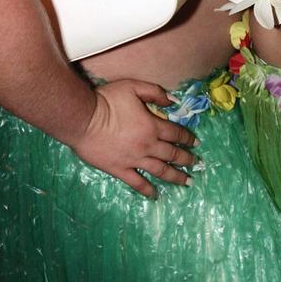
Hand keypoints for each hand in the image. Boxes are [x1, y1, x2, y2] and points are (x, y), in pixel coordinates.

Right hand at [69, 79, 198, 197]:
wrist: (84, 119)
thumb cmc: (108, 101)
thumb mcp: (133, 87)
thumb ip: (155, 92)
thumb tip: (173, 101)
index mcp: (152, 126)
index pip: (176, 134)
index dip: (188, 138)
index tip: (196, 143)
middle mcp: (147, 146)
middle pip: (172, 154)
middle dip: (186, 159)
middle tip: (196, 164)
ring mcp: (134, 160)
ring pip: (160, 171)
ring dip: (175, 176)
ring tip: (186, 182)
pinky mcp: (119, 170)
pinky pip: (137, 182)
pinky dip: (148, 190)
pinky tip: (155, 194)